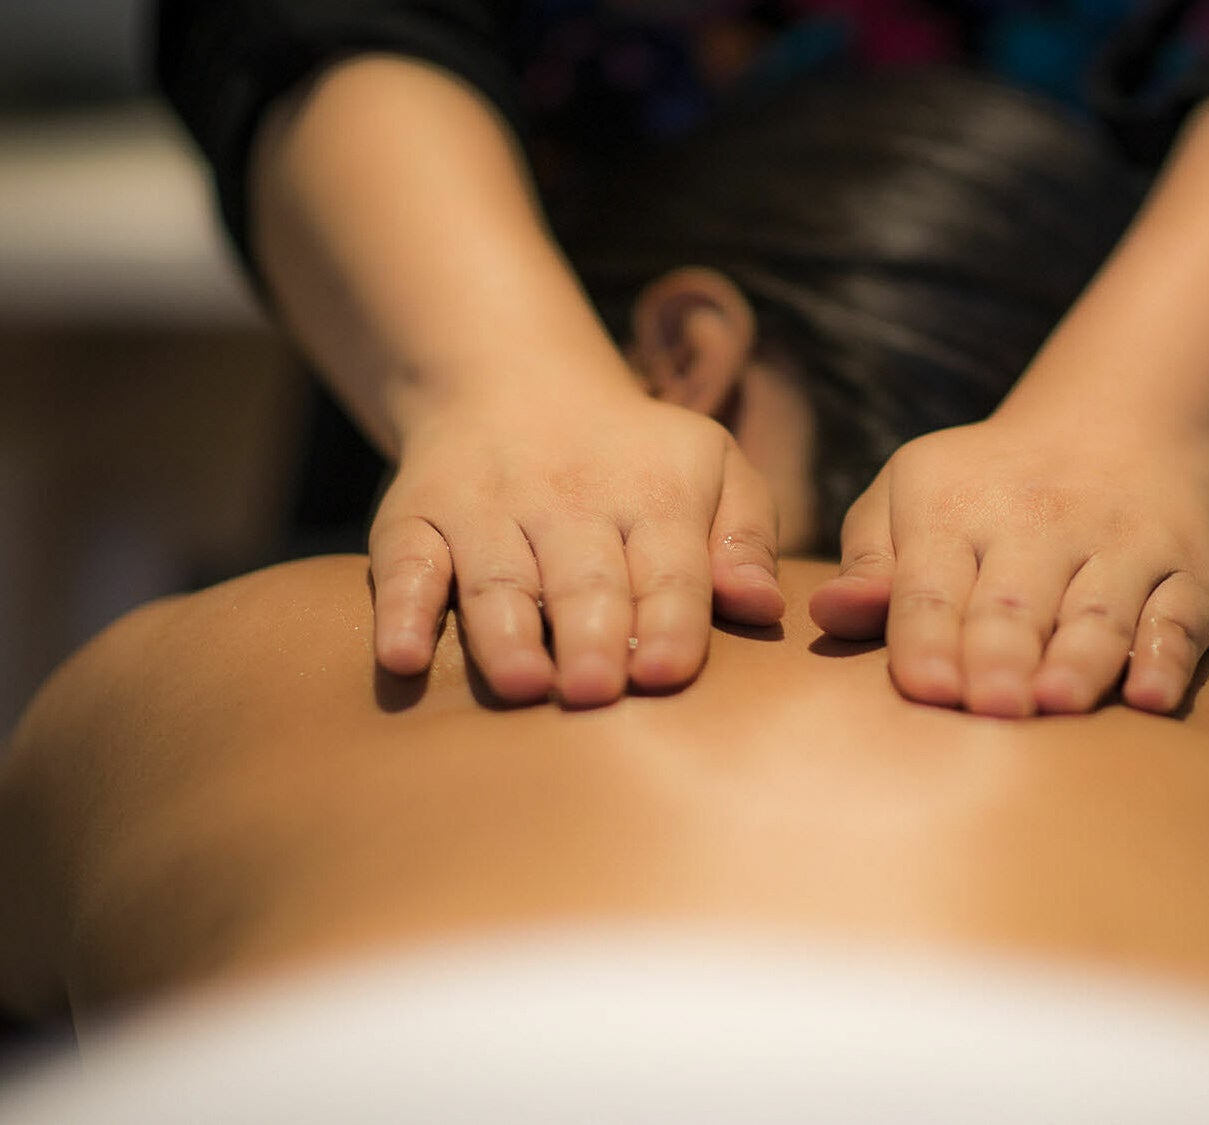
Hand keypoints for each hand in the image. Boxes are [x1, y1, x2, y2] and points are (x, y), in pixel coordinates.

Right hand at [368, 392, 782, 705]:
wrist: (510, 383)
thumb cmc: (637, 458)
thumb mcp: (713, 468)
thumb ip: (745, 538)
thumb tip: (763, 606)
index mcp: (653, 492)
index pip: (668, 564)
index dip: (669, 618)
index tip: (669, 673)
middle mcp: (567, 500)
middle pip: (582, 577)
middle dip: (591, 633)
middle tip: (596, 691)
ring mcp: (485, 509)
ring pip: (496, 577)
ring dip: (506, 633)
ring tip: (524, 685)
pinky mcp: (415, 519)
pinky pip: (404, 565)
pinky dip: (401, 611)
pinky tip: (402, 658)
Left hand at [809, 418, 1208, 716]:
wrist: (1117, 427)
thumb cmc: (981, 492)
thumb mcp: (907, 497)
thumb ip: (870, 563)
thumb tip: (828, 611)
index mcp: (955, 510)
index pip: (933, 585)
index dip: (928, 637)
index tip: (924, 688)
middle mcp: (1041, 524)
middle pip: (1015, 602)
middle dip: (1000, 654)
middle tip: (989, 708)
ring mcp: (1121, 546)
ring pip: (1099, 609)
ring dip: (1080, 656)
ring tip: (1057, 702)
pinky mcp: (1191, 570)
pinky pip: (1182, 615)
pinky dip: (1169, 655)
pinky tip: (1150, 695)